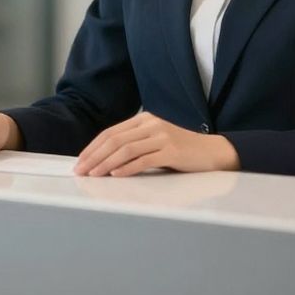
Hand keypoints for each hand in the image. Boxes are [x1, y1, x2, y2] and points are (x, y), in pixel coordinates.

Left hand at [74, 112, 239, 176]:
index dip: (93, 147)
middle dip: (94, 156)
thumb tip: (104, 160)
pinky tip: (116, 174)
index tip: (80, 161)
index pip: (111, 132)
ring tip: (94, 174)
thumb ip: (134, 145)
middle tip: (81, 170)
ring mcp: (162, 136)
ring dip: (106, 163)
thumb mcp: (155, 141)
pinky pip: (144, 159)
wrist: (213, 152)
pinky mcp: (172, 151)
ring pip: (126, 149)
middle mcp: (151, 124)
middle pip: (115, 140)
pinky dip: (127, 167)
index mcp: (144, 119)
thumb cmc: (181, 150)